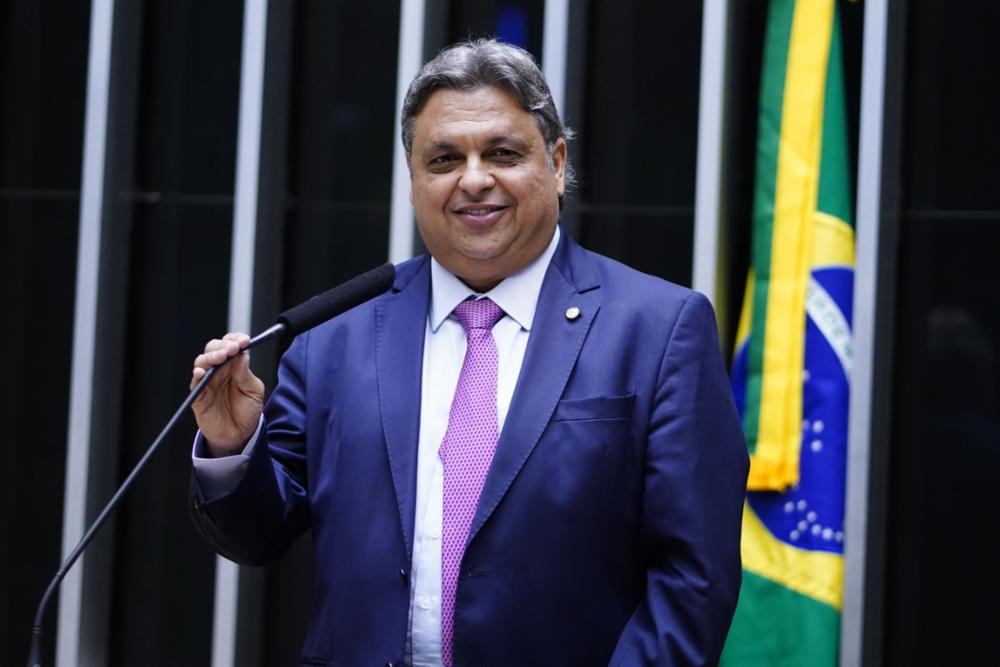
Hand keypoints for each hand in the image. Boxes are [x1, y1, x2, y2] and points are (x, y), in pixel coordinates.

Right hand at [190, 332, 264, 455]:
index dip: (236, 340)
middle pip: (214, 349)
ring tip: (221, 357)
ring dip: (211, 357)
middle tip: (232, 348)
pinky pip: (195, 383)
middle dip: (223, 346)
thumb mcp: (254, 391)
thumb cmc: (248, 411)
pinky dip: (197, 375)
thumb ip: (246, 374)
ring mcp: (208, 382)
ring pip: (202, 362)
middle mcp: (219, 370)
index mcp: (234, 366)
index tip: (245, 341)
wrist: (240, 435)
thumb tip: (243, 354)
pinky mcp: (199, 396)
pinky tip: (202, 372)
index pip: (231, 345)